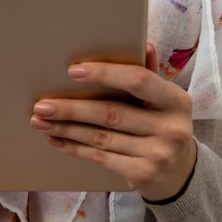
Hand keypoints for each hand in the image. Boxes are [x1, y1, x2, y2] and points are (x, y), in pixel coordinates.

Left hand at [30, 43, 196, 200]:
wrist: (180, 172)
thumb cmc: (164, 126)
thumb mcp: (165, 101)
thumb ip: (151, 76)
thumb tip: (146, 46)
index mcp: (177, 101)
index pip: (138, 80)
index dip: (104, 74)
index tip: (73, 71)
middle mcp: (171, 128)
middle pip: (111, 114)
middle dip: (72, 109)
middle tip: (42, 105)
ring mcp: (158, 154)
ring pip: (101, 138)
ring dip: (66, 129)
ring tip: (40, 121)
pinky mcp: (143, 175)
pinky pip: (101, 158)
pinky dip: (75, 148)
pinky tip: (57, 139)